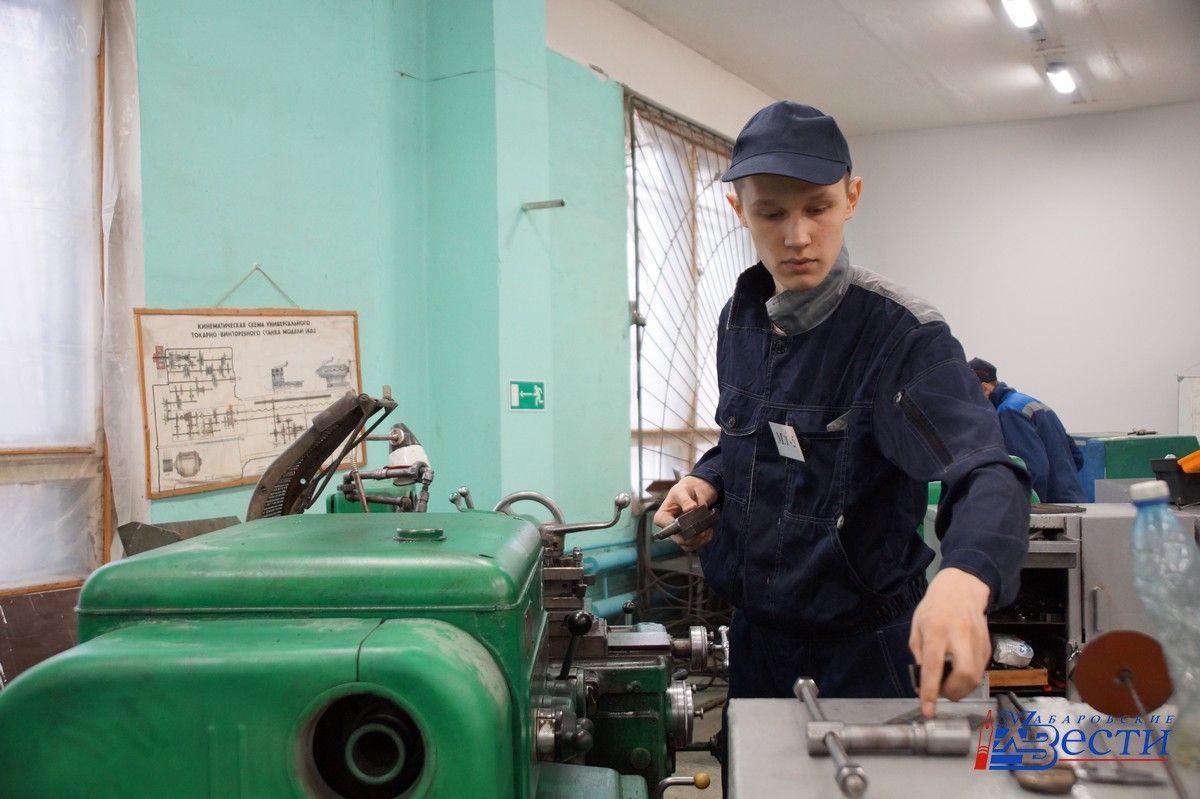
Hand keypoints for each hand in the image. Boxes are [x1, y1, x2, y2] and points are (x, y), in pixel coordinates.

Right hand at [653, 476, 718, 551]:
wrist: (695, 491)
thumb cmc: (685, 489)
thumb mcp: (683, 490)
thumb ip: (686, 500)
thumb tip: (690, 509)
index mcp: (662, 517)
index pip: (667, 528)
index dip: (679, 529)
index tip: (690, 524)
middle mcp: (669, 528)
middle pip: (678, 539)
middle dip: (692, 536)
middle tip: (703, 530)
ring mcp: (679, 534)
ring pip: (687, 545)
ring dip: (699, 540)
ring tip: (707, 529)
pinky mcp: (689, 537)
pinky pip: (696, 545)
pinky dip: (704, 540)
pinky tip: (709, 531)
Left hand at [909, 567, 990, 716]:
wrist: (962, 589)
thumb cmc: (934, 608)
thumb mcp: (916, 627)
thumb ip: (919, 654)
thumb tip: (924, 681)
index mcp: (936, 631)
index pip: (934, 666)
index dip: (931, 691)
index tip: (927, 711)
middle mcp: (960, 636)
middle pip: (965, 675)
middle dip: (953, 693)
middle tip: (941, 691)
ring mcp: (978, 642)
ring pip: (976, 678)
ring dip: (961, 688)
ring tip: (948, 681)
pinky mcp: (988, 646)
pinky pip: (980, 671)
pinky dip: (968, 678)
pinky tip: (958, 670)